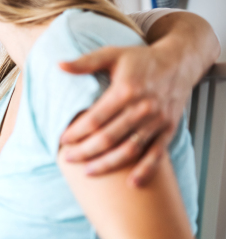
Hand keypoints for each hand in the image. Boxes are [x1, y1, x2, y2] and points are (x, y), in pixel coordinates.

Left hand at [59, 45, 190, 185]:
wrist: (180, 62)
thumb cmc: (142, 59)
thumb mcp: (112, 54)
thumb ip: (85, 62)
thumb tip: (58, 65)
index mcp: (125, 90)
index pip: (95, 118)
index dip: (77, 131)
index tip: (62, 139)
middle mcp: (142, 107)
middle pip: (109, 137)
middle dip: (85, 151)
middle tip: (68, 158)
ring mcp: (157, 120)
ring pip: (129, 149)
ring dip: (108, 164)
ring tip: (88, 172)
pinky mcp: (169, 128)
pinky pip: (157, 154)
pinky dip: (146, 171)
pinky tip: (131, 184)